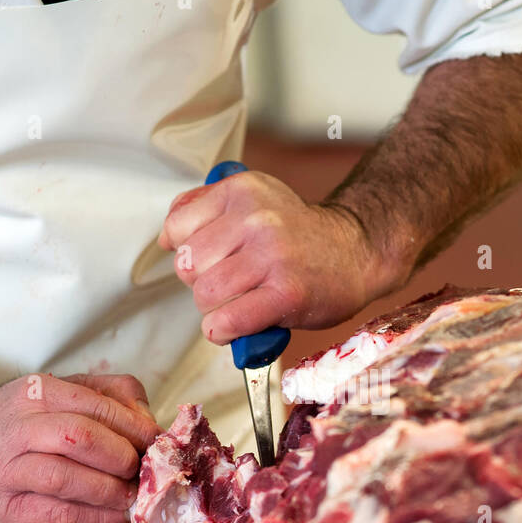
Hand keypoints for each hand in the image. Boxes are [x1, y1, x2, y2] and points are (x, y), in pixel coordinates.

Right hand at [0, 373, 160, 522]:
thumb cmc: (20, 420)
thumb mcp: (60, 391)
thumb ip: (110, 397)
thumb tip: (150, 425)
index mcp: (38, 392)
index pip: (98, 408)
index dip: (136, 429)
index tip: (159, 445)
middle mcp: (18, 427)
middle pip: (82, 438)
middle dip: (124, 458)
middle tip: (145, 471)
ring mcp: (7, 470)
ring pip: (67, 479)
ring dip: (111, 491)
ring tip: (133, 496)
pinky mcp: (5, 508)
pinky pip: (58, 516)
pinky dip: (96, 518)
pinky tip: (116, 515)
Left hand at [158, 171, 402, 343]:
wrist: (356, 253)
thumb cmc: (298, 235)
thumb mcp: (254, 200)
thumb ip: (205, 207)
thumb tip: (165, 236)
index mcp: (242, 191)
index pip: (176, 227)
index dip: (187, 251)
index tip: (212, 258)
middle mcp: (256, 219)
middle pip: (187, 265)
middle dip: (201, 282)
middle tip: (231, 284)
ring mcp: (272, 256)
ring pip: (205, 295)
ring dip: (215, 310)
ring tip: (239, 303)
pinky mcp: (286, 294)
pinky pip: (228, 321)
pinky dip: (223, 331)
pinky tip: (235, 326)